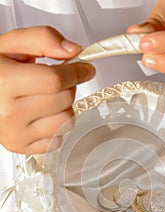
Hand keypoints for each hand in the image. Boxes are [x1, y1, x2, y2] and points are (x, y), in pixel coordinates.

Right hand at [0, 26, 94, 153]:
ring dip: (64, 108)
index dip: (76, 72)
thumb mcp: (12, 45)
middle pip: (64, 101)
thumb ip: (42, 39)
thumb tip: (72, 50)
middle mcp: (9, 113)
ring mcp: (15, 134)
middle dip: (69, 87)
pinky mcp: (21, 148)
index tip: (85, 69)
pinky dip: (56, 128)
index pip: (55, 80)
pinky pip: (58, 140)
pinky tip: (42, 116)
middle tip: (57, 82)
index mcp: (5, 83)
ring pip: (66, 122)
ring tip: (47, 99)